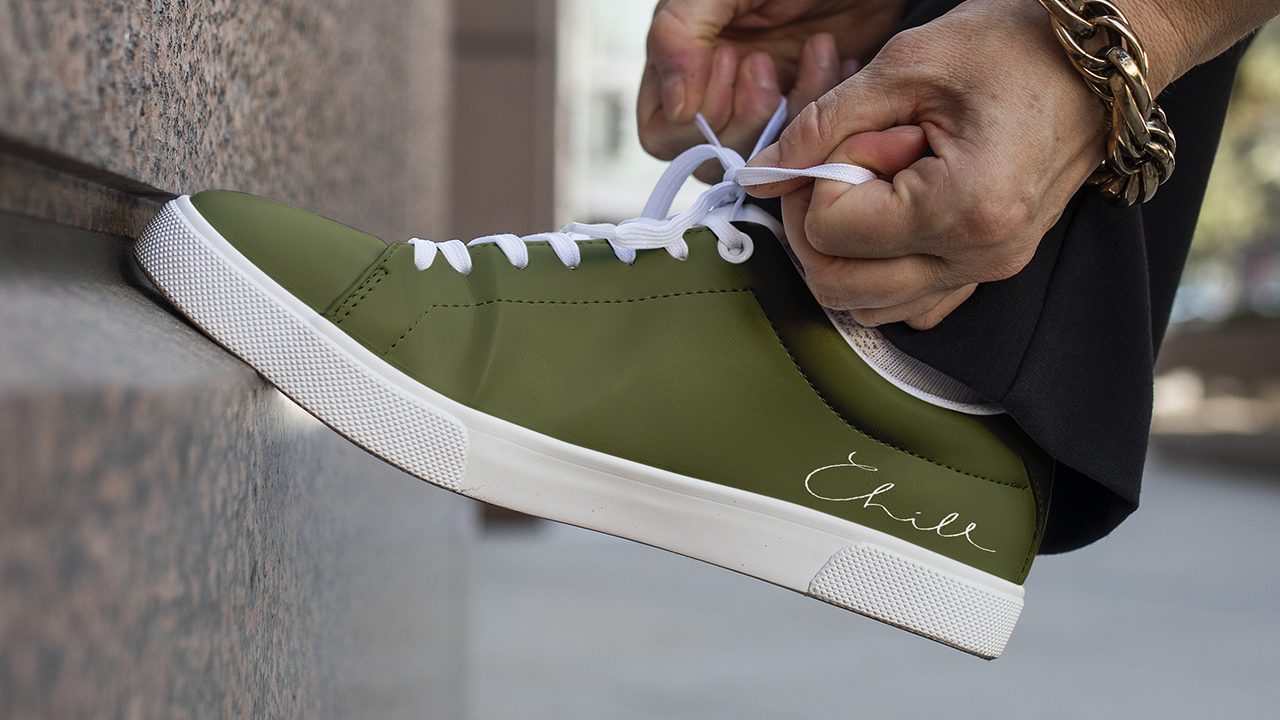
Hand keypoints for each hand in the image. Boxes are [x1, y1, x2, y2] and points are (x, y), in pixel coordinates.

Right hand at [638, 0, 905, 175]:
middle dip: (748, 116)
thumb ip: (680, 35)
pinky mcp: (802, 104)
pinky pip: (808, 138)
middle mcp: (714, 91)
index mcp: (681, 62)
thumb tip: (677, 106)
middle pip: (711, 156)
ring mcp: (760, 103)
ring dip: (793, 108)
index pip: (664, 133)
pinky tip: (836, 58)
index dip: (700, 112)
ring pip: (763, 155)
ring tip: (813, 48)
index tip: (731, 58)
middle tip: (768, 63)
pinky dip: (824, 100)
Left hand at [747, 0, 1109, 329]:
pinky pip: (911, 303)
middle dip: (816, 224)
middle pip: (838, 284)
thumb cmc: (1018, 46)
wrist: (1098, 61)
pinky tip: (891, 212)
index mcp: (963, 209)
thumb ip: (823, 122)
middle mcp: (979, 257)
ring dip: (845, 252)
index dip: (820, 180)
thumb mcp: (908, 63)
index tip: (853, 135)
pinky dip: (880, 271)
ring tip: (871, 184)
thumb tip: (764, 172)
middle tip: (838, 163)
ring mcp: (987, 271)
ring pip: (866, 305)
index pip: (831, 231)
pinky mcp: (988, 269)